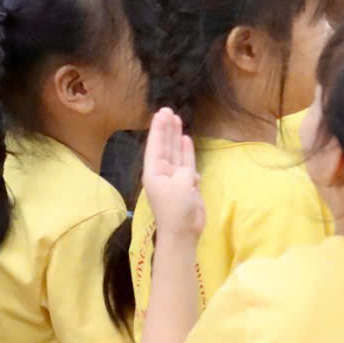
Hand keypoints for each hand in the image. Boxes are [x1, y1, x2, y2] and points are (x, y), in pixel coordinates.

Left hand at [140, 107, 205, 243]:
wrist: (183, 232)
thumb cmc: (177, 209)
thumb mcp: (182, 185)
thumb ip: (185, 171)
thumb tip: (189, 171)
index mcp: (154, 172)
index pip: (156, 145)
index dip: (158, 129)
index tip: (161, 113)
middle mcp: (162, 172)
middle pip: (164, 146)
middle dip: (166, 129)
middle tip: (168, 110)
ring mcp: (174, 177)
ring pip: (175, 152)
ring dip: (176, 137)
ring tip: (177, 119)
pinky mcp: (186, 184)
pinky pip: (185, 163)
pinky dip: (186, 152)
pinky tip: (186, 140)